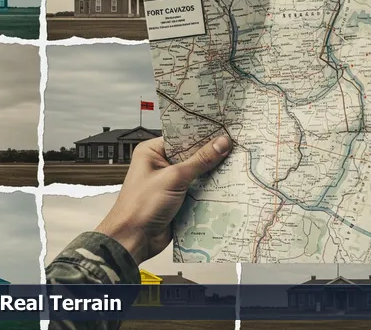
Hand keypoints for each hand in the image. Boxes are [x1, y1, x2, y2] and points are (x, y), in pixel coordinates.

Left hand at [95, 135, 232, 264]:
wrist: (133, 239)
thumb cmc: (141, 205)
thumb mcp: (173, 178)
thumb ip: (199, 161)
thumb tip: (221, 143)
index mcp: (153, 152)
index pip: (183, 137)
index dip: (203, 134)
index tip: (225, 130)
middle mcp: (161, 165)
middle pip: (192, 155)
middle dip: (212, 155)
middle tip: (236, 148)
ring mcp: (171, 183)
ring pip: (198, 174)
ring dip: (213, 174)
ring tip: (237, 165)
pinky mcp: (179, 199)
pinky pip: (198, 191)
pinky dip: (210, 190)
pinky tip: (229, 186)